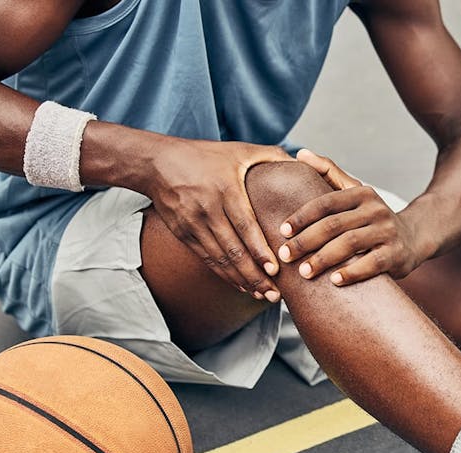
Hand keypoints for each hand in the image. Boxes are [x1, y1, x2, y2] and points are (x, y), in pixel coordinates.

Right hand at [144, 139, 292, 301]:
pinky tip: (241, 285)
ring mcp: (193, 224)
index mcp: (225, 189)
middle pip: (233, 249)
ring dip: (241, 280)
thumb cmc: (204, 155)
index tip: (274, 269)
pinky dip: (225, 274)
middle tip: (275, 293)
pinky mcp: (183, 234)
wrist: (157, 163)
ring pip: (220, 259)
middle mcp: (208, 209)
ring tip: (263, 294)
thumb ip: (271, 156)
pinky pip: (207, 259)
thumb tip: (303, 163)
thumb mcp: (238, 149)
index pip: (245, 225)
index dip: (259, 249)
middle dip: (255, 275)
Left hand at [277, 149, 423, 284]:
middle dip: (306, 241)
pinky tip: (334, 281)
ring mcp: (387, 231)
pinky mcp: (395, 254)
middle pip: (334, 224)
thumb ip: (328, 172)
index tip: (282, 232)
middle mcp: (375, 209)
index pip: (326, 203)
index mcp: (361, 193)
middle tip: (285, 256)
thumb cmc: (371, 218)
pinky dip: (352, 272)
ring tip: (304, 272)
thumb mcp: (354, 192)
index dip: (302, 217)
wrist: (412, 237)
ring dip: (323, 258)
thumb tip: (300, 153)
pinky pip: (371, 264)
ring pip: (350, 243)